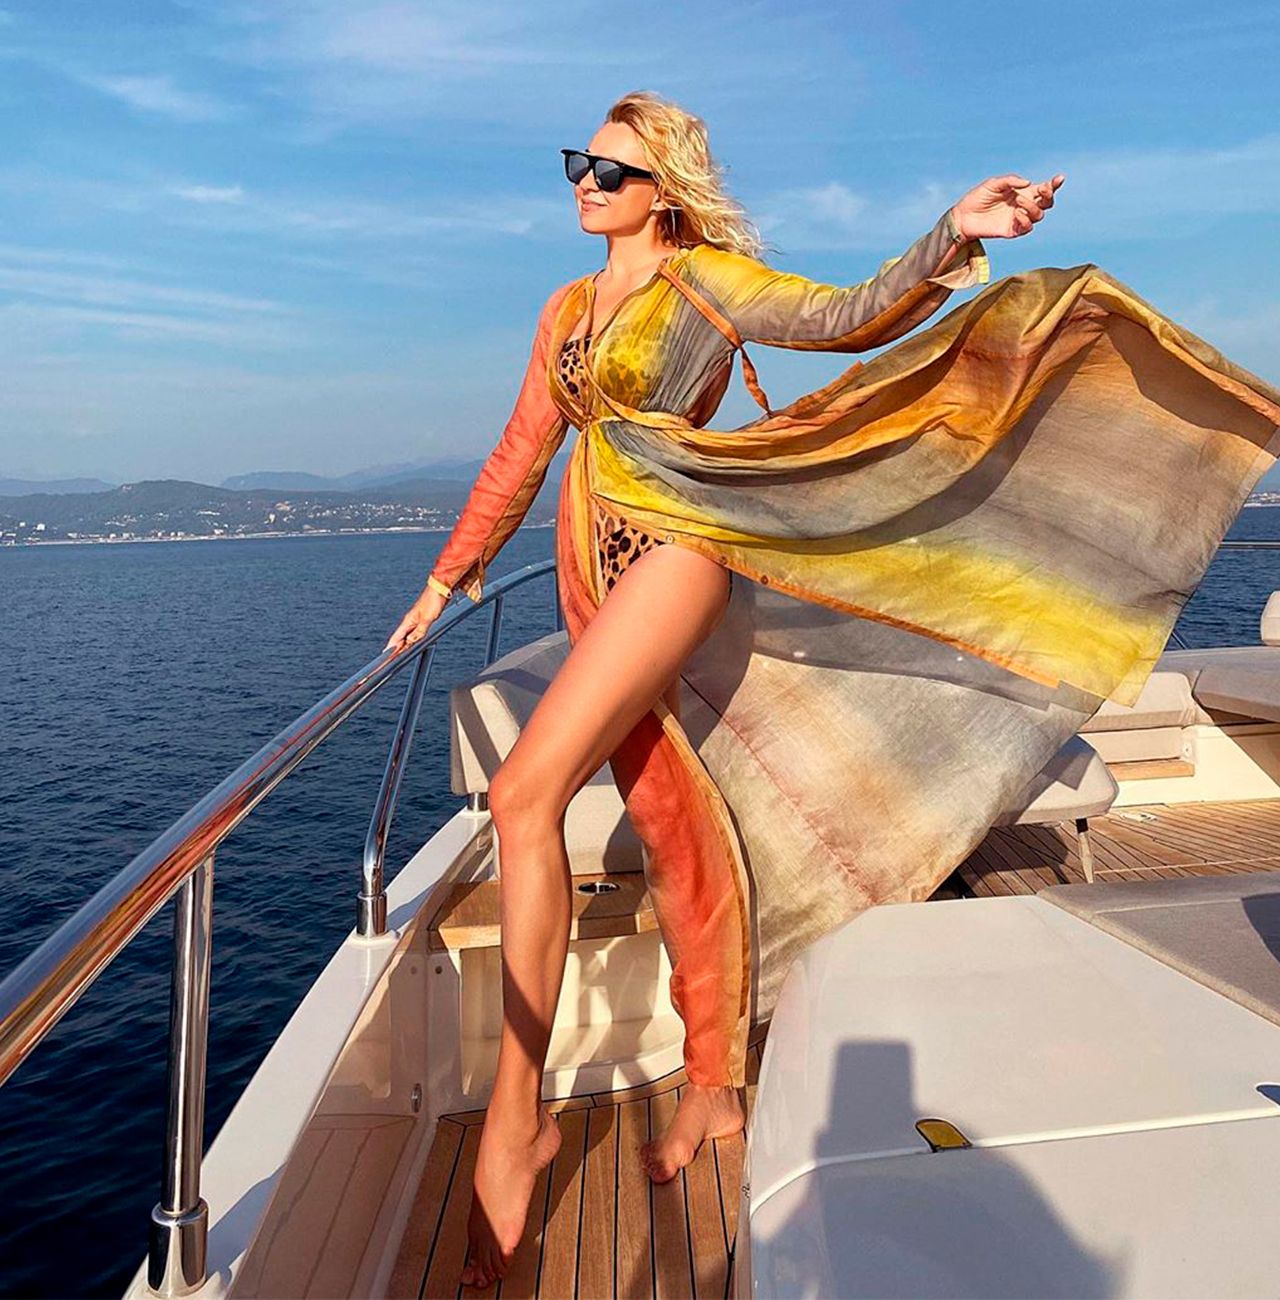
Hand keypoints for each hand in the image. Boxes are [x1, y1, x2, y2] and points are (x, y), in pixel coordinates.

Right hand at [384, 585, 448, 652]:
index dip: (390, 648)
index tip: (384, 657)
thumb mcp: (427, 618)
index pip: (396, 638)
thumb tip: (410, 642)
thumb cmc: (433, 600)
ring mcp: (416, 621)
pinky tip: (412, 644)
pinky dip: (412, 640)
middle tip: (389, 660)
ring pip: (407, 637)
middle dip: (394, 650)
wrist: (441, 588)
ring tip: (398, 656)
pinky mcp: (423, 620)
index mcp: (408, 621)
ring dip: (403, 646)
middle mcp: (410, 622)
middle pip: (400, 639)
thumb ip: (419, 631)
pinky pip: (415, 633)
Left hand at [950, 172, 1064, 240]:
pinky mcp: (1013, 231)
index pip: (1043, 189)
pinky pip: (1027, 227)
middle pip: (1047, 203)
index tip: (1059, 178)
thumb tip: (1028, 183)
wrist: (964, 216)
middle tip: (1040, 190)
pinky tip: (1017, 214)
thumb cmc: (978, 197)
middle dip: (1048, 196)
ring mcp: (1019, 219)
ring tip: (1018, 203)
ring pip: (1039, 215)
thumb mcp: (994, 183)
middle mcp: (1024, 206)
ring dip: (1033, 207)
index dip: (1054, 184)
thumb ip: (1010, 181)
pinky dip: (1025, 220)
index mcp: (1023, 192)